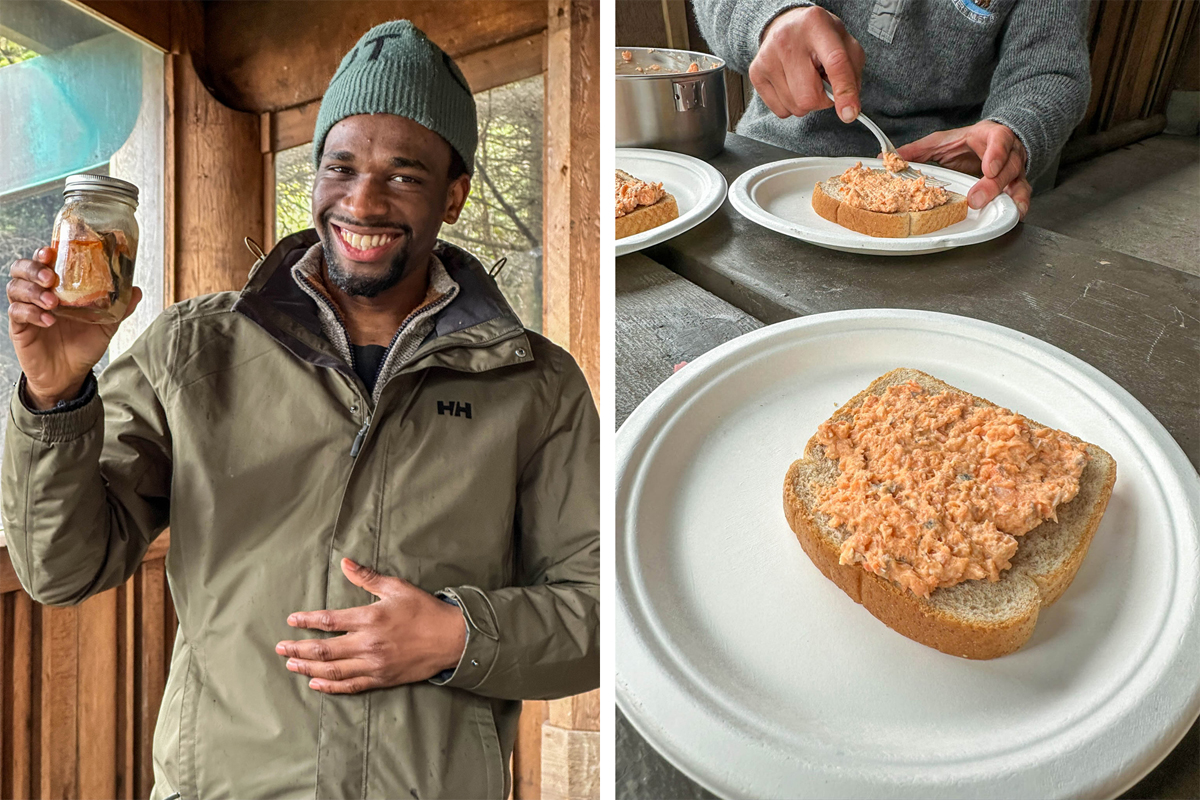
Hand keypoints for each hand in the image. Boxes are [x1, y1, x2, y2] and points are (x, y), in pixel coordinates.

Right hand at [6, 246, 141, 408]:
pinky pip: (17, 313)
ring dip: (33, 291)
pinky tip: (48, 320)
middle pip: (21, 269)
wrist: (70, 375)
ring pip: (15, 288)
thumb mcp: (105, 325)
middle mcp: (39, 294)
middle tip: (51, 278)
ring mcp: (27, 309)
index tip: (51, 251)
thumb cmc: (83, 345)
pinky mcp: (19, 327)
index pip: (43, 262)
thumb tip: (137, 290)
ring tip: (53, 302)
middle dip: (34, 269)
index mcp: (58, 288)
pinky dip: (32, 313)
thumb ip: (119, 308)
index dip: (43, 253)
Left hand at [276, 558, 467, 693]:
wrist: (451, 638)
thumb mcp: (396, 587)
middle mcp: (368, 644)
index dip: (306, 622)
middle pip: (324, 650)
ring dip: (308, 669)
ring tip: (291, 665)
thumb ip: (367, 577)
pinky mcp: (382, 679)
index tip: (291, 621)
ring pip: (332, 670)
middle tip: (280, 648)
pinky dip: (330, 687)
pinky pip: (350, 686)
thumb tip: (344, 563)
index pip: (329, 621)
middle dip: (298, 649)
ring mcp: (374, 664)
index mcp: (370, 618)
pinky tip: (315, 684)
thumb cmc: (424, 610)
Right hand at [750, 6, 864, 122]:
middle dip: (822, 100)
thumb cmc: (817, 36)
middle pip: (808, 96)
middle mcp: (787, 39)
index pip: (835, 63)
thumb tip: (847, 106)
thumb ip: (852, 72)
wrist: (785, 25)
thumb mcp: (844, 43)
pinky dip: (791, 104)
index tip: (849, 113)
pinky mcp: (755, 73)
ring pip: (795, 107)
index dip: (844, 92)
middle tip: (822, 84)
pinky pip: (781, 110)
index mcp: (816, 25)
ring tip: (805, 79)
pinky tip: (791, 84)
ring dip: (805, 101)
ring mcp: (767, 58)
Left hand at [895, 121, 1032, 218]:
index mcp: (992, 137)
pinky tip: (1016, 215)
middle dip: (993, 184)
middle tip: (977, 199)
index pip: (1000, 140)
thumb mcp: (945, 141)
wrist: (995, 140)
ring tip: (1007, 211)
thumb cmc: (969, 141)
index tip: (989, 168)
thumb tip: (890, 157)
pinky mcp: (1016, 184)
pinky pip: (1022, 194)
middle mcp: (1009, 153)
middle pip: (1008, 167)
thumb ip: (920, 149)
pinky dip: (1021, 205)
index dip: (997, 154)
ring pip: (1018, 182)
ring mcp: (1015, 170)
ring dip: (1009, 197)